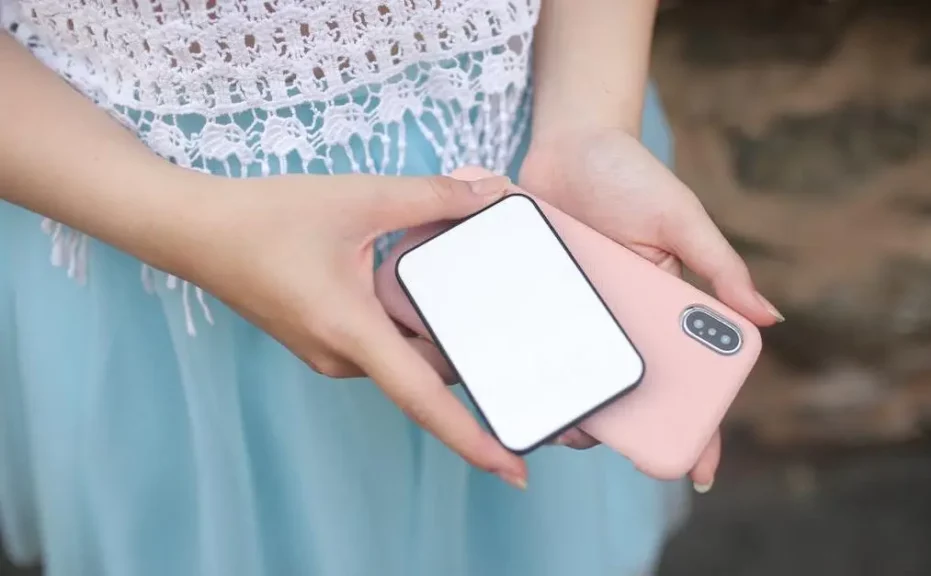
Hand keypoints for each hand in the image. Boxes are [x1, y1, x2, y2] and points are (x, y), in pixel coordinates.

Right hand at [161, 171, 527, 488]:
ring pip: (404, 359)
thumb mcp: (359, 197)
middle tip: (529, 360)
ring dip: (442, 342)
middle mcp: (341, 357)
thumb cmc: (267, 217)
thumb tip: (490, 194)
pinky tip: (436, 298)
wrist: (193, 230)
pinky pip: (382, 346)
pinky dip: (413, 331)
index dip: (472, 438)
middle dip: (474, 370)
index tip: (514, 468)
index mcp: (352, 333)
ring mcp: (329, 352)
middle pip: (425, 376)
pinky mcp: (323, 338)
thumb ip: (430, 196)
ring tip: (493, 320)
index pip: (424, 399)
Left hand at [520, 128, 783, 489]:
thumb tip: (768, 318)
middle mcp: (619, 321)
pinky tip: (512, 384)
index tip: (702, 473)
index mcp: (662, 309)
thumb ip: (719, 266)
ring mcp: (575, 314)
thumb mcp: (681, 219)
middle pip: (626, 389)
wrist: (568, 142)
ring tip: (555, 420)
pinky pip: (530, 339)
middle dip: (620, 425)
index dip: (699, 424)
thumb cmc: (633, 177)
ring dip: (570, 405)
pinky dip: (524, 364)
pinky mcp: (535, 298)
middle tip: (599, 438)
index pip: (688, 376)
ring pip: (575, 375)